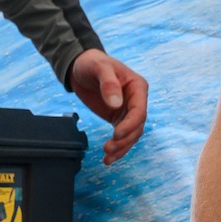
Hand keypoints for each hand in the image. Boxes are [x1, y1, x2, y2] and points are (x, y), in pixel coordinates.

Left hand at [68, 49, 148, 164]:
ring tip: (107, 158)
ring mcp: (127, 110)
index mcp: (137, 87)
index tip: (115, 134)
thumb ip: (108, 84)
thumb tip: (116, 104)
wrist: (80, 66)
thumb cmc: (92, 63)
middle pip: (137, 126)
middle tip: (108, 148)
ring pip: (131, 135)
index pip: (140, 110)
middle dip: (124, 140)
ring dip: (121, 147)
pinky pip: (122, 136)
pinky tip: (108, 158)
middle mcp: (136, 100)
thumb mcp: (99, 68)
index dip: (130, 125)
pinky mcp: (117, 117)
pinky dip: (117, 147)